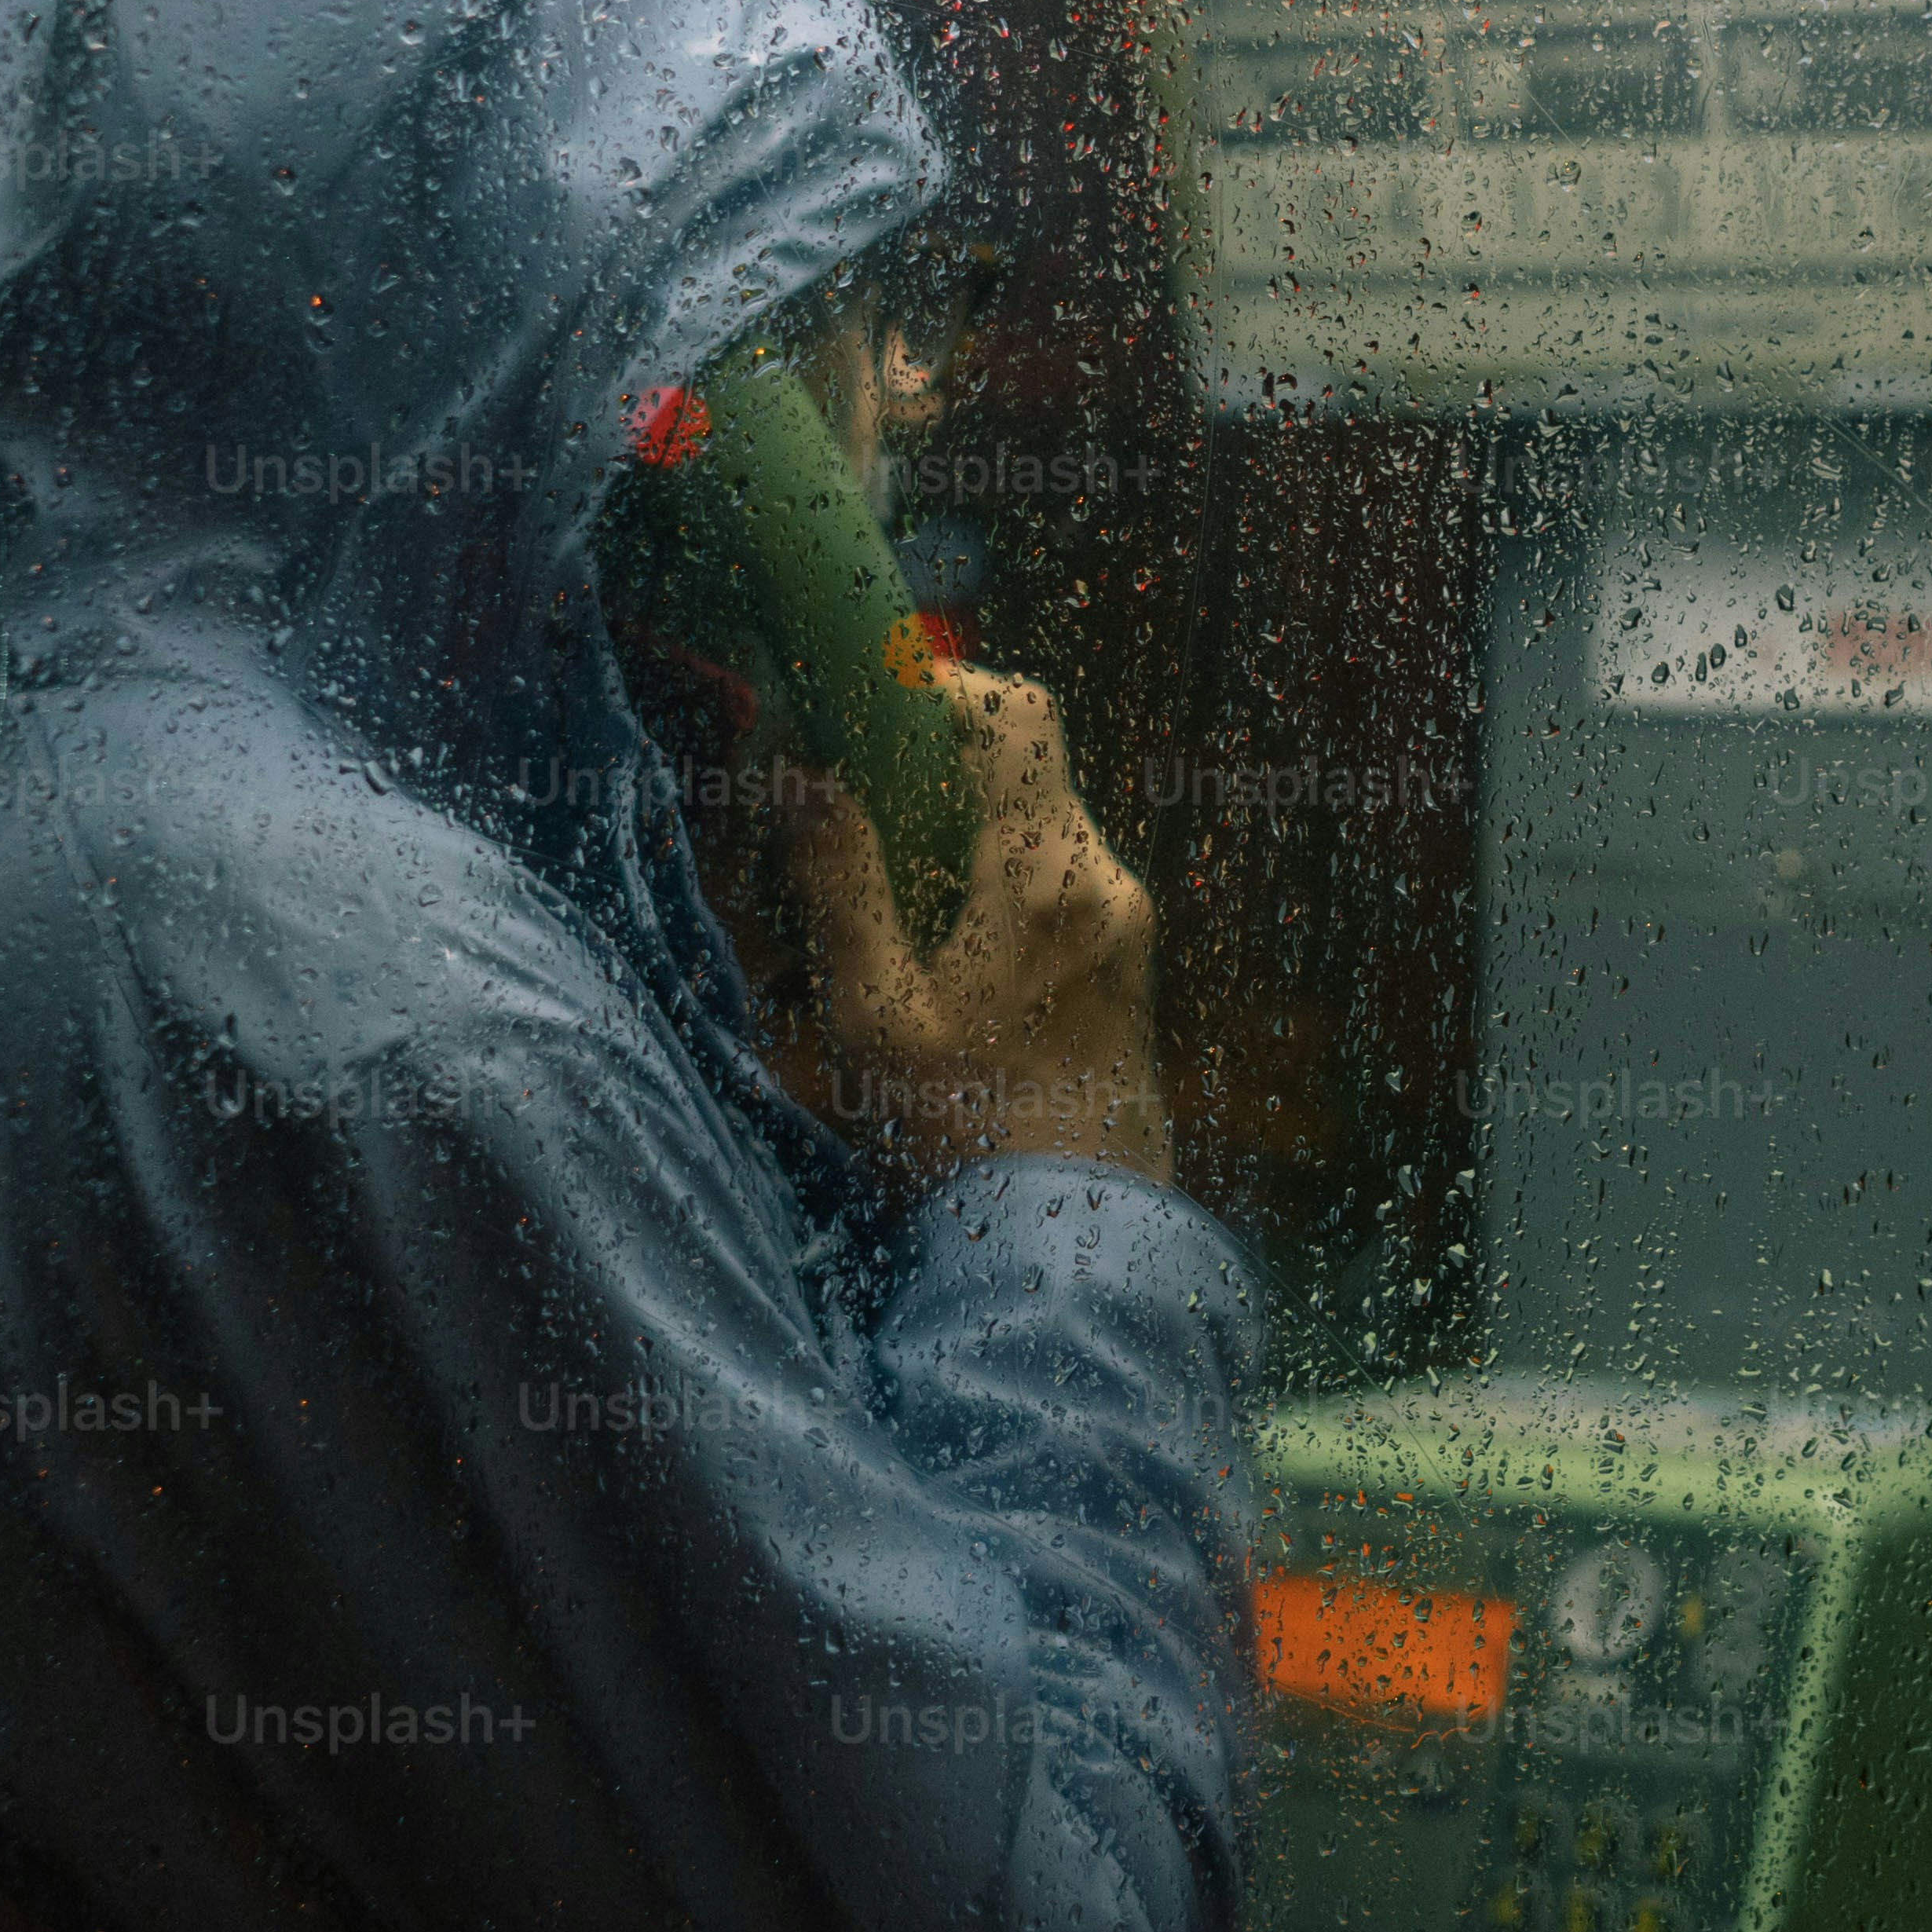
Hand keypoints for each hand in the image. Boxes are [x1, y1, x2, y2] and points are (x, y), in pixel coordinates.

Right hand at [779, 665, 1175, 1188]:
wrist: (1074, 1244)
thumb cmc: (961, 1136)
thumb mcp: (873, 1013)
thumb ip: (840, 882)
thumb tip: (802, 775)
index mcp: (1043, 875)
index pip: (1019, 712)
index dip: (945, 687)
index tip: (873, 712)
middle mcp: (1104, 882)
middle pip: (1026, 766)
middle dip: (936, 770)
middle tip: (857, 816)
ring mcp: (1128, 926)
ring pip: (1041, 825)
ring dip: (964, 832)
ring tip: (889, 903)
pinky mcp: (1130, 968)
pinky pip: (1061, 882)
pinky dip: (999, 881)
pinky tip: (943, 955)